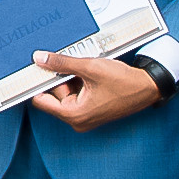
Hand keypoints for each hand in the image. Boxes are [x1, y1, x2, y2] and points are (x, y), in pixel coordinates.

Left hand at [28, 54, 162, 131]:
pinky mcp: (91, 109)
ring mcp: (85, 115)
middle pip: (54, 95)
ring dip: (69, 77)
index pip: (41, 101)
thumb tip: (40, 59)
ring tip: (82, 66)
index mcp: (74, 115)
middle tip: (61, 60)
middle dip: (57, 77)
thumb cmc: (123, 82)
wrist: (148, 87)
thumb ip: (62, 63)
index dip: (36, 84)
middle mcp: (77, 119)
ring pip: (65, 92)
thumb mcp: (90, 68)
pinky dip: (78, 81)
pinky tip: (87, 70)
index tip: (30, 69)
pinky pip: (76, 93)